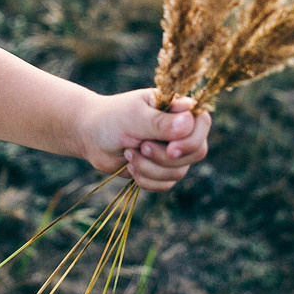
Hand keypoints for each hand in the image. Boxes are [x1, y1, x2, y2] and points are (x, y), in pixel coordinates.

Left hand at [78, 89, 210, 191]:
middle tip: (141, 147)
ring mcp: (173, 151)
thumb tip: (189, 122)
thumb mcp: (134, 116)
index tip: (170, 148)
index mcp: (178, 109)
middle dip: (165, 157)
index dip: (191, 140)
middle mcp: (181, 130)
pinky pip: (166, 184)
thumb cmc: (112, 118)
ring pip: (179, 172)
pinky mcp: (162, 170)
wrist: (91, 137)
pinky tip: (130, 166)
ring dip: (150, 168)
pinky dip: (146, 180)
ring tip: (129, 154)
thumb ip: (160, 122)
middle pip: (197, 152)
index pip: (202, 123)